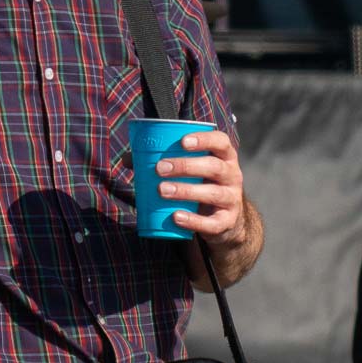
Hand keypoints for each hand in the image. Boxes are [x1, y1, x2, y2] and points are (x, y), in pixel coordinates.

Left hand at [156, 128, 249, 245]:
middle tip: (160, 168)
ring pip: (212, 193)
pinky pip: (212, 223)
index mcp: (224, 158)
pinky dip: (193, 221)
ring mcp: (232, 199)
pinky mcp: (227, 222)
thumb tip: (128, 159)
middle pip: (213, 167)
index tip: (182, 142)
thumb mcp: (191, 172)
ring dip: (186, 191)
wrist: (226, 221)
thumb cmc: (202, 186)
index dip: (204, 139)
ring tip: (162, 190)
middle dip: (186, 166)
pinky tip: (176, 217)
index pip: (221, 142)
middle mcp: (233, 176)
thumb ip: (164, 162)